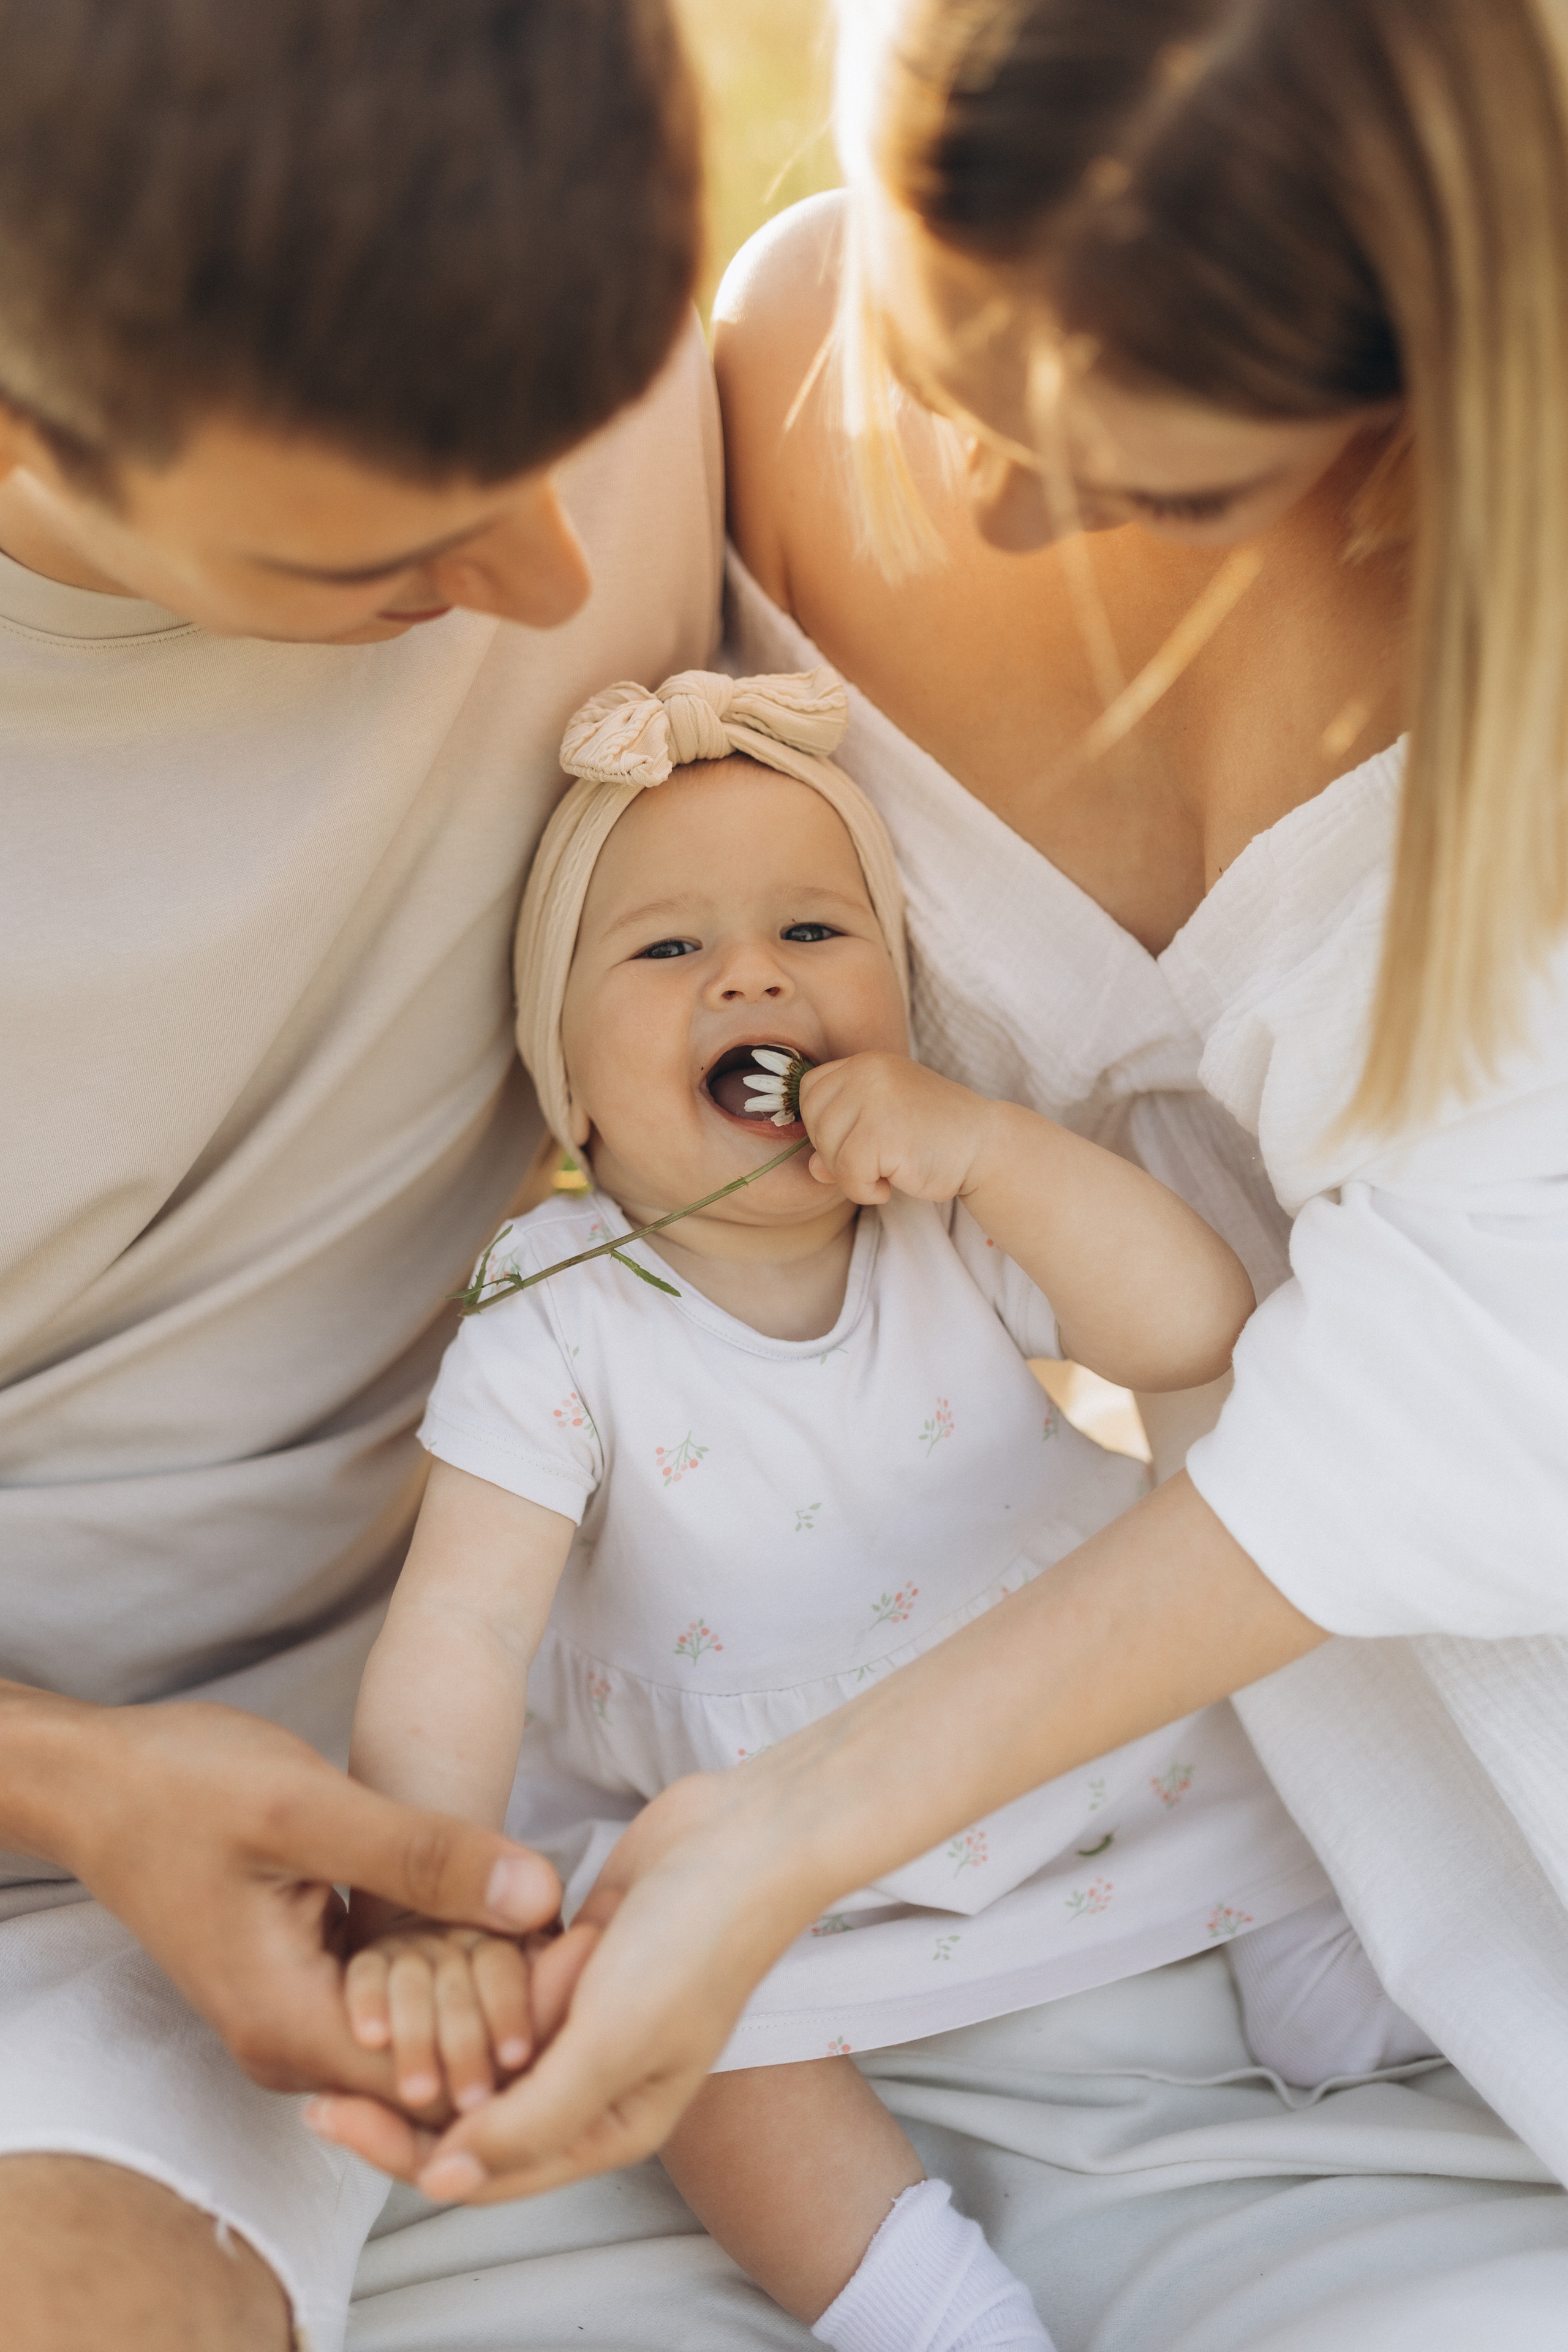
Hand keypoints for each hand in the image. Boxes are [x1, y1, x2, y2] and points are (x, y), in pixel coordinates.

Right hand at [37, 1694, 560, 2098]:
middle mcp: (293, 2046)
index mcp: (291, 2026)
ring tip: (550, 1918)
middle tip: (581, 1931)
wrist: (105, 1782)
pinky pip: (396, 1998)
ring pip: (421, 2033)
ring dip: (482, 1984)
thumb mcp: (310, 1810)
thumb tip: (536, 1895)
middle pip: (434, 2066)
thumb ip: (421, 1857)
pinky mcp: (308, 1981)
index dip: (513, 2021)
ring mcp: (299, 2017)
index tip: (574, 1951)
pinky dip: (445, 1962)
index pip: (435, 2077)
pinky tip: (496, 1911)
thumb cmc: (186, 1787)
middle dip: (510, 2006)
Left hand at [305, 1770, 812, 2198]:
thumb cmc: (694, 1943)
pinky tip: (421, 1964)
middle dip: (402, 2102)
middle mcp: (591, 2086)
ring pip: (483, 2053)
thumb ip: (529, 2119)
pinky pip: (501, 1992)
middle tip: (318, 2080)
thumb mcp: (609, 2043)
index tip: (326, 2113)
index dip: (400, 2150)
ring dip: (437, 2039)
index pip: (484, 2168)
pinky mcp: (573, 1965)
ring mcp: (582, 2023)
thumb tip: (442, 2179)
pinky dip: (469, 1986)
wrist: (744, 1841)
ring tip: (370, 2017)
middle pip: (475, 2118)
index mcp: (609, 2127)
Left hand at [798, 1055, 999, 1206]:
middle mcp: (867, 1072)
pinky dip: (864, 1191)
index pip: (810, 1091)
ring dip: (851, 1175)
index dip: (822, 1124)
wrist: (986, 1146)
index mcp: (866, 1063)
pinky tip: (890, 1187)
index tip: (852, 1142)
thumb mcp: (884, 1126)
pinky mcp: (883, 1133)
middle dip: (835, 1154)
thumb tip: (814, 1168)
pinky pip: (847, 1174)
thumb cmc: (935, 1137)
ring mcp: (875, 1099)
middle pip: (814, 1122)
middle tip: (875, 1163)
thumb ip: (844, 1138)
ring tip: (886, 1173)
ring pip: (827, 1150)